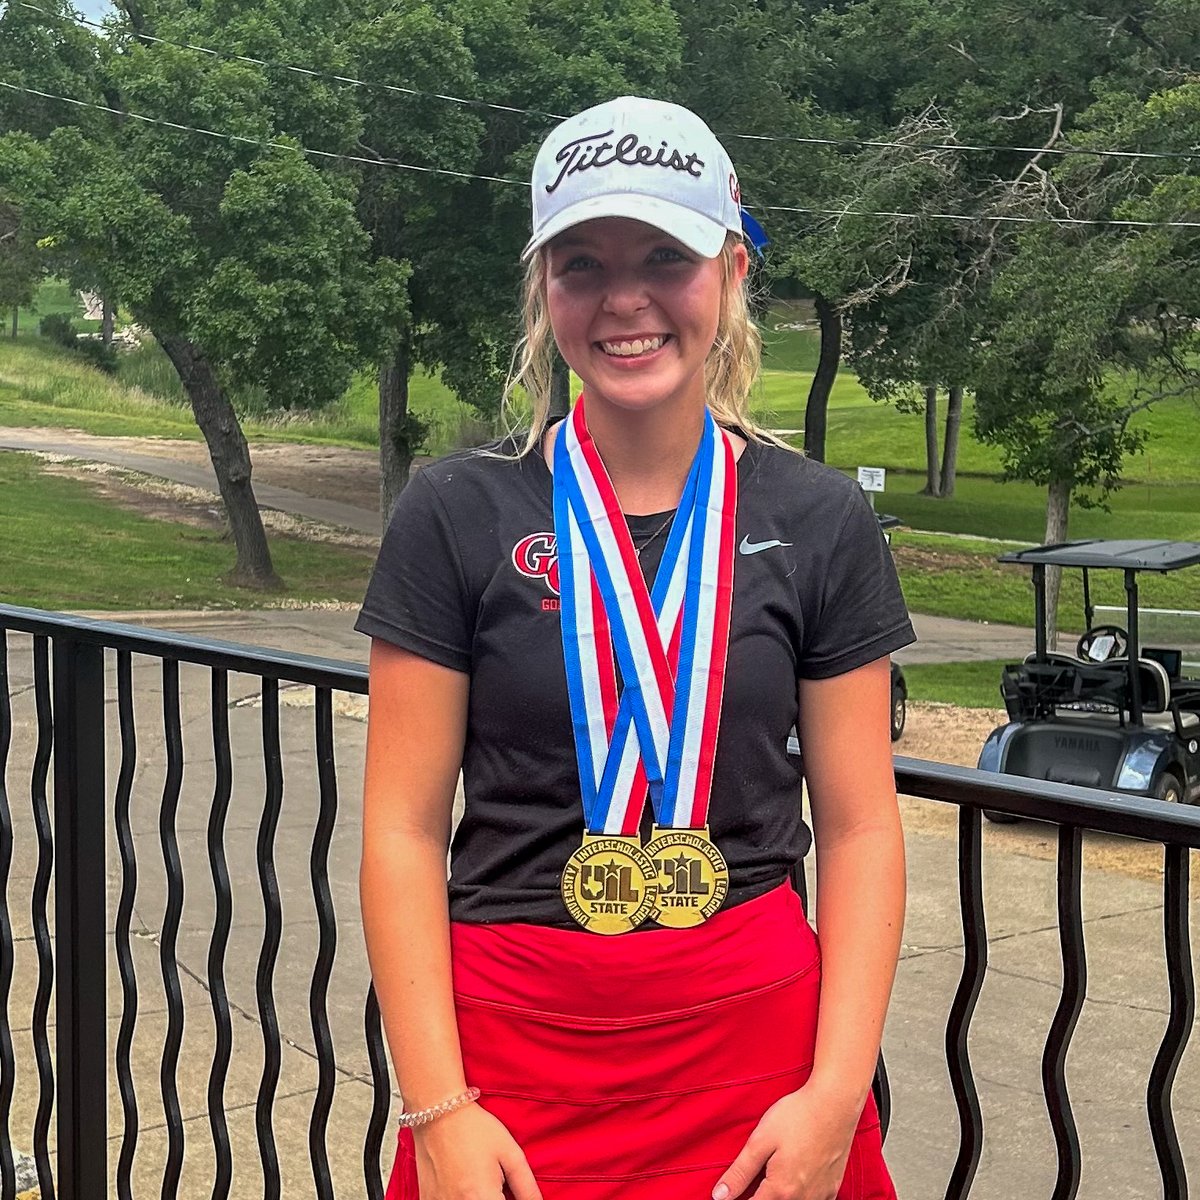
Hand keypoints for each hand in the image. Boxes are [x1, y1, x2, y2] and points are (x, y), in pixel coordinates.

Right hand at [413, 1102, 541, 1199]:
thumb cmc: (475, 1129)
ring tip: (478, 1180)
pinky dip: (458, 1198)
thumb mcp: (509, 1153)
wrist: (438, 1112)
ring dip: (476, 1198)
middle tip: (494, 1183)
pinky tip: (462, 1183)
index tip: (507, 1192)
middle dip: (494, 1198)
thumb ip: (526, 1186)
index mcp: (482, 1197)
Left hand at [711, 1083, 860, 1199]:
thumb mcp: (760, 1140)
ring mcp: (820, 1195)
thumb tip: (719, 1196)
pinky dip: (801, 1196)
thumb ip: (740, 1172)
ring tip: (775, 1176)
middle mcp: (803, 1199)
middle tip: (754, 1181)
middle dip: (761, 1197)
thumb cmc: (797, 1116)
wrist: (835, 1103)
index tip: (732, 1196)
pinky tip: (795, 1180)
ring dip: (781, 1196)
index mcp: (781, 1190)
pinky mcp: (833, 1187)